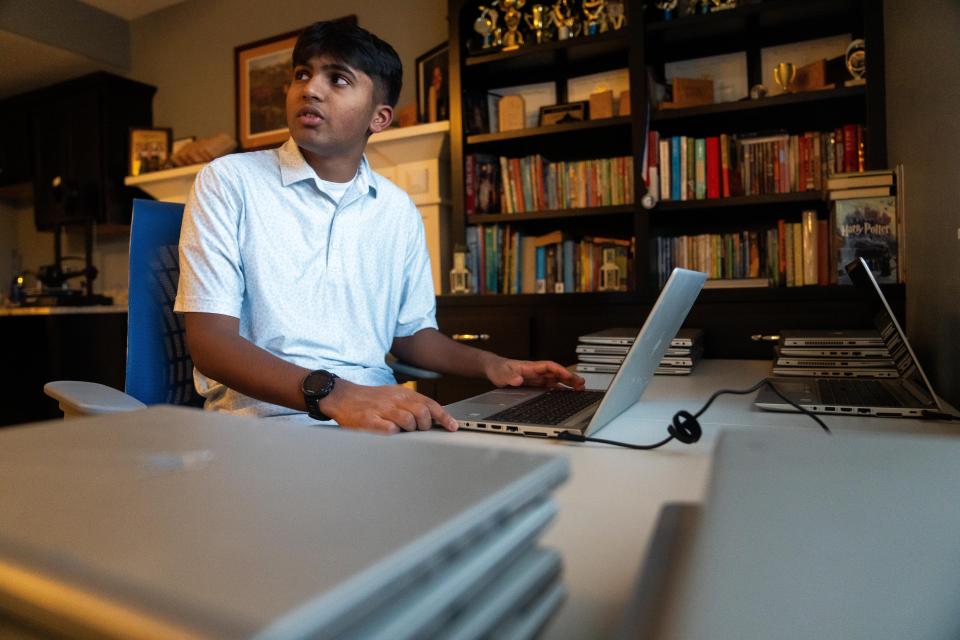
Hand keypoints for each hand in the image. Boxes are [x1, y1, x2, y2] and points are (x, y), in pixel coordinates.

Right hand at [320, 379, 458, 433]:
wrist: (342, 396)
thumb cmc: (370, 399)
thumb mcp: (393, 395)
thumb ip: (412, 404)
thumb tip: (434, 415)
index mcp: (402, 393)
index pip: (429, 403)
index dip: (443, 416)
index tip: (453, 426)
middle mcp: (394, 399)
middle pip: (422, 412)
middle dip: (425, 425)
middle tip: (419, 429)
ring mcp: (381, 409)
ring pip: (408, 421)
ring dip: (410, 429)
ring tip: (402, 430)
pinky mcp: (369, 421)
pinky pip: (389, 429)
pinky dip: (394, 433)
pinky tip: (389, 431)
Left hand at [483, 356, 585, 389]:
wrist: (493, 369)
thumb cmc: (498, 369)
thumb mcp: (502, 373)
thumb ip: (510, 377)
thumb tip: (519, 379)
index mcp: (530, 367)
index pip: (550, 367)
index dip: (560, 371)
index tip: (570, 376)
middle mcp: (535, 371)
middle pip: (556, 373)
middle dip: (569, 377)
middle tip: (581, 384)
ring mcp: (536, 377)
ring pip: (555, 379)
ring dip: (567, 383)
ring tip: (579, 389)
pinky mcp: (534, 383)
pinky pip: (549, 386)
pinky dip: (559, 389)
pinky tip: (565, 393)